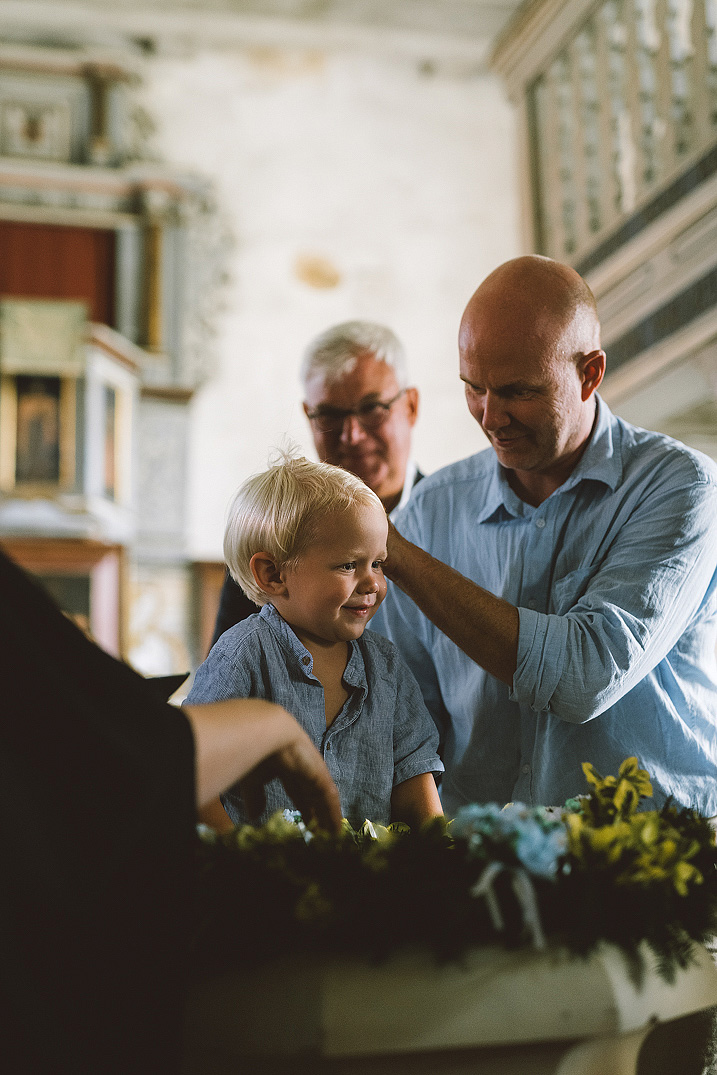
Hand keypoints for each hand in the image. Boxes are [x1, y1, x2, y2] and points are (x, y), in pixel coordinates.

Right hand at [184, 698, 341, 832]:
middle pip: (313, 794)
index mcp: (286, 766)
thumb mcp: (252, 780)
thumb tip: (253, 816)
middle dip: (316, 811)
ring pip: (323, 796)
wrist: (262, 733)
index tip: (306, 821)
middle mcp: (302, 767)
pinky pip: (329, 797)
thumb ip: (255, 797)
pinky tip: (335, 827)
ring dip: (327, 815)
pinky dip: (332, 812)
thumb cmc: (252, 752)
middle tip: (321, 830)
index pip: (297, 789)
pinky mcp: (319, 773)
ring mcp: (312, 769)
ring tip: (331, 833)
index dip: (302, 805)